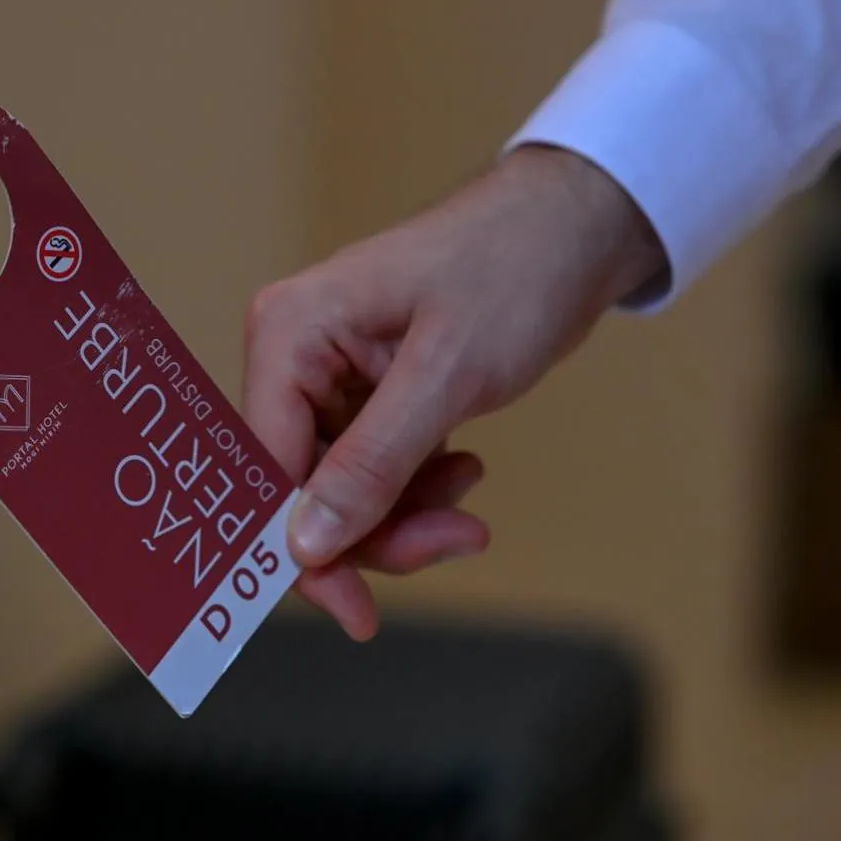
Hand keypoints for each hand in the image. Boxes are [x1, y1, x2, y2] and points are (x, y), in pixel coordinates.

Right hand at [242, 145, 666, 639]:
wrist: (574, 228)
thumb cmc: (512, 269)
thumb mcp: (447, 372)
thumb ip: (373, 462)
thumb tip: (305, 545)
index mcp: (289, 334)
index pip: (266, 468)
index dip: (304, 548)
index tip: (358, 612)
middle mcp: (295, 356)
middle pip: (302, 490)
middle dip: (376, 531)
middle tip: (459, 540)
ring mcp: (331, 376)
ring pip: (341, 492)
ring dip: (405, 515)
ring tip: (470, 504)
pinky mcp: (369, 393)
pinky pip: (374, 471)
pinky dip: (417, 490)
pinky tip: (463, 468)